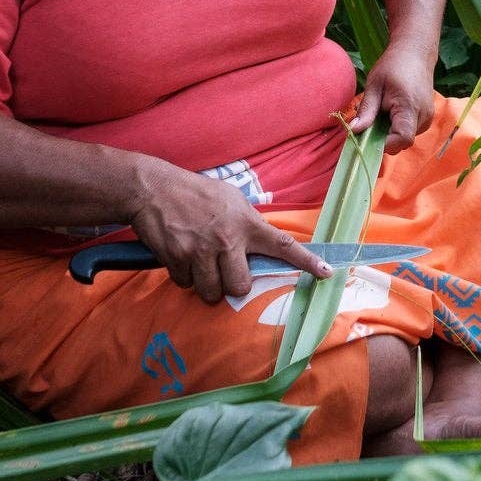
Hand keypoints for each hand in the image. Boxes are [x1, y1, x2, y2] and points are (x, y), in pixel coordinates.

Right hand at [127, 161, 332, 303]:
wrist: (153, 188)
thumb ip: (249, 223)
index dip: (306, 261)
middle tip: (223, 269)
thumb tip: (264, 243)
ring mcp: (201, 251)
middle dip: (233, 284)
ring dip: (207, 284)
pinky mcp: (177, 259)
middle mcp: (227, 239)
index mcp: (246, 223)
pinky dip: (184, 276)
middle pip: (240, 286)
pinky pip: (186, 284)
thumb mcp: (231, 199)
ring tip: (200, 263)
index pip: (282, 245)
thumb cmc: (195, 193)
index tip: (327, 273)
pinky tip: (182, 256)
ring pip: (212, 292)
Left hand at [350, 45, 436, 153]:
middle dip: (383, 138)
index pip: (402, 139)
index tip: (367, 136)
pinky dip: (397, 126)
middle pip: (402, 142)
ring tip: (383, 110)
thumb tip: (353, 131)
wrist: (415, 52)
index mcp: (410, 107)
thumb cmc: (393, 66)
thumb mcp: (374, 86)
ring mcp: (427, 118)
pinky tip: (391, 110)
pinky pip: (409, 131)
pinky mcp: (426, 118)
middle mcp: (423, 116)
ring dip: (390, 132)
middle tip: (371, 119)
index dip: (384, 144)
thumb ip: (366, 111)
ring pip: (405, 138)